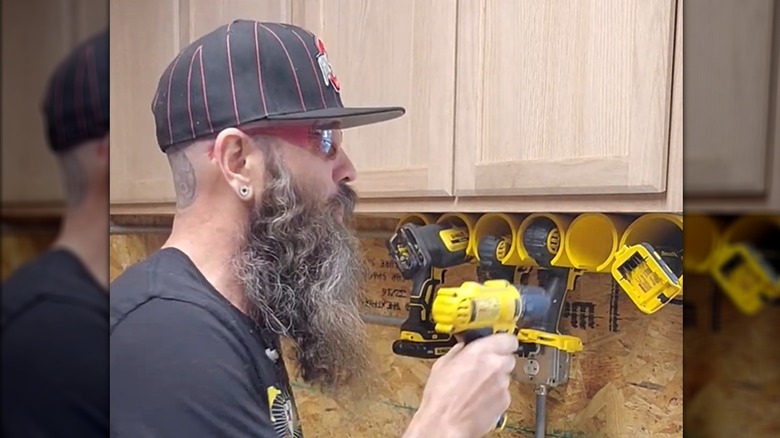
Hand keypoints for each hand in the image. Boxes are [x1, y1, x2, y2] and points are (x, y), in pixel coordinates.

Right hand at [403, 333, 517, 437]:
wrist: (446, 422)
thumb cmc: (441, 397)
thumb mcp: (442, 365)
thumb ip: (457, 352)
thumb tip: (461, 348)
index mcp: (480, 352)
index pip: (507, 338)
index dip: (503, 341)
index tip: (499, 342)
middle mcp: (495, 366)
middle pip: (509, 357)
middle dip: (498, 360)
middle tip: (484, 365)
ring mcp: (502, 385)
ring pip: (506, 375)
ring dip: (496, 378)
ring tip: (477, 386)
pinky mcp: (505, 401)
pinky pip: (504, 392)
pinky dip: (495, 394)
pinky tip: (480, 398)